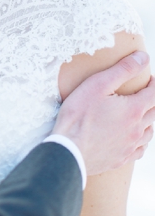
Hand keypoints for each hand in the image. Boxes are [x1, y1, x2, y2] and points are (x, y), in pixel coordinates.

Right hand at [52, 51, 154, 175]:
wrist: (68, 150)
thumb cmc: (78, 116)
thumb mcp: (97, 85)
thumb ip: (122, 70)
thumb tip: (143, 57)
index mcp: (134, 110)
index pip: (154, 93)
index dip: (154, 84)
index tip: (149, 78)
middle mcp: (138, 128)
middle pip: (154, 112)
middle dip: (151, 100)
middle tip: (143, 92)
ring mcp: (131, 145)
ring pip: (150, 131)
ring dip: (148, 120)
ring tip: (139, 113)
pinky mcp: (122, 158)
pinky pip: (140, 149)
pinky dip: (141, 140)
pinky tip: (134, 138)